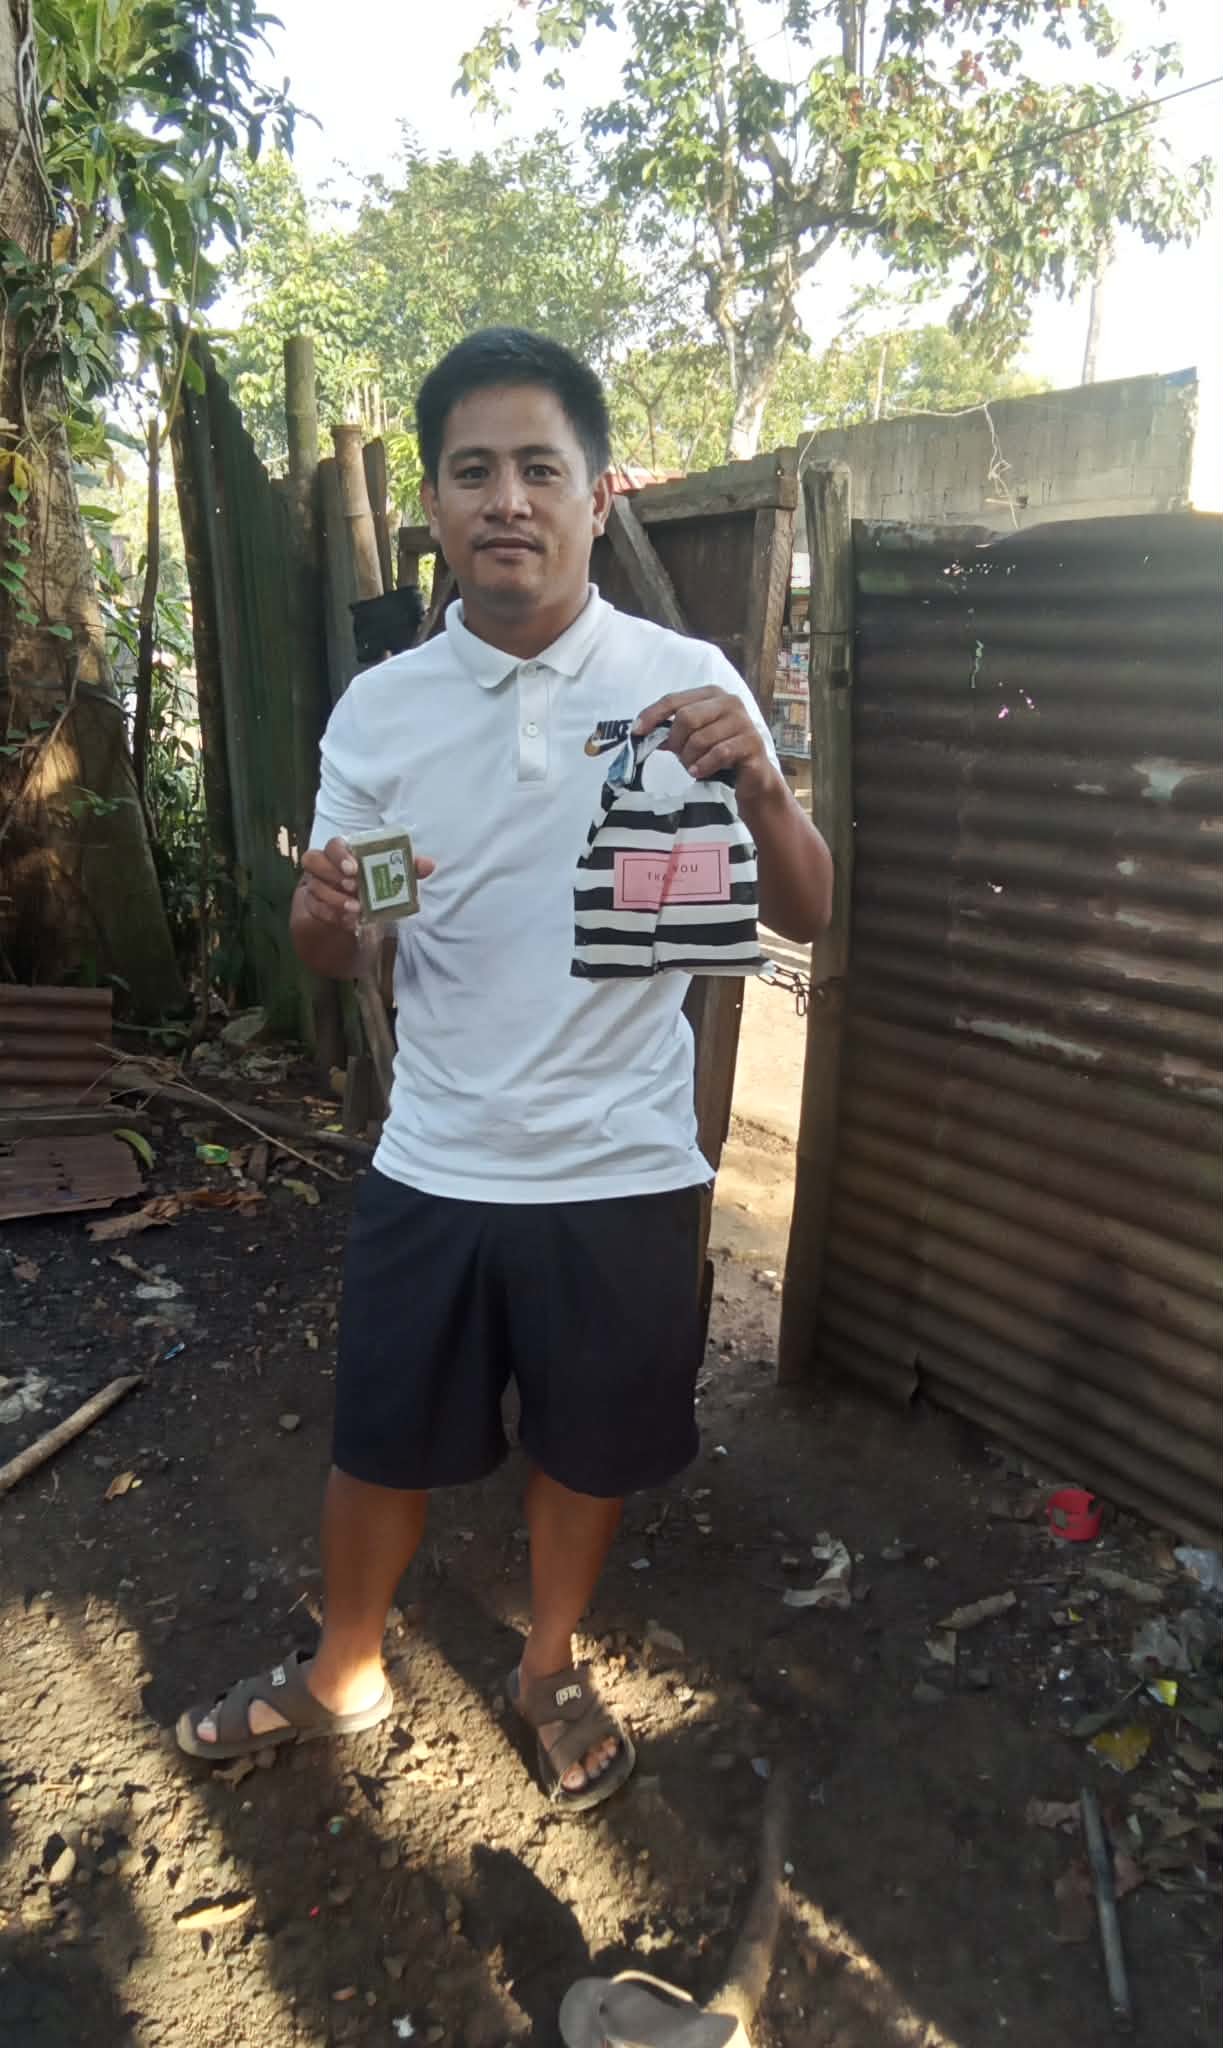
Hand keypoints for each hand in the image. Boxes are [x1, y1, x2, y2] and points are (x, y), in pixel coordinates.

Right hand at [297, 837, 433, 929]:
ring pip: (314, 886)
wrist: (354, 901)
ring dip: (335, 898)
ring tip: (356, 908)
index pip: (334, 844)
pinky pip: (315, 908)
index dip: (340, 855)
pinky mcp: (312, 902)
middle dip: (333, 875)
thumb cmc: (373, 879)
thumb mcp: (392, 873)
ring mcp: (315, 883)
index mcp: (343, 850)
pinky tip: (349, 921)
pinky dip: (332, 915)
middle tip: (355, 888)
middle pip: (314, 860)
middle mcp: (324, 863)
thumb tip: (429, 865)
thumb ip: (408, 867)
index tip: (354, 869)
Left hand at [633, 687, 776, 802]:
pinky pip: (718, 753)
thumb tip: (641, 732)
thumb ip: (672, 732)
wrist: (752, 776)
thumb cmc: (719, 754)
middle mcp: (729, 702)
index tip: (636, 732)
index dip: (652, 715)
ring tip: (692, 767)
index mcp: (712, 694)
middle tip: (679, 757)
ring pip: (701, 738)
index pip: (673, 700)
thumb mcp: (693, 738)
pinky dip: (703, 765)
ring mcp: (743, 721)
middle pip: (687, 717)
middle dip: (677, 741)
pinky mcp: (751, 742)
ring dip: (690, 758)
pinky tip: (698, 772)